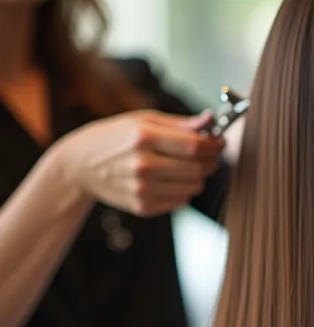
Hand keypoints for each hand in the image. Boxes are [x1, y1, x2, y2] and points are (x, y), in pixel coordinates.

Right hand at [51, 110, 223, 216]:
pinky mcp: (143, 206)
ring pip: (194, 187)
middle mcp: (143, 165)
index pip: (195, 145)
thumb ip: (180, 123)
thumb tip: (210, 121)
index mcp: (143, 137)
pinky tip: (170, 180)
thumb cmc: (114, 137)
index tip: (219, 142)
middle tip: (209, 155)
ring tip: (187, 167)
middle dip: (210, 161)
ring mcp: (142, 189)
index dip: (214, 144)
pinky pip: (181, 201)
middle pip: (198, 169)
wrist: (80, 165)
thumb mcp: (143, 120)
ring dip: (198, 177)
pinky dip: (183, 190)